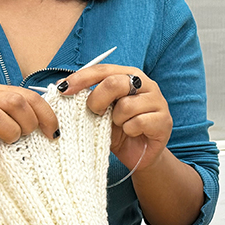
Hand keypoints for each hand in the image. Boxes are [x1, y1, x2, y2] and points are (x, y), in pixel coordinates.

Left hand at [55, 65, 171, 172]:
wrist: (139, 155)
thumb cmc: (118, 130)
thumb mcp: (99, 112)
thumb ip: (87, 96)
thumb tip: (60, 85)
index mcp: (129, 75)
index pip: (103, 69)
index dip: (82, 78)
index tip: (64, 90)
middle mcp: (146, 84)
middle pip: (115, 83)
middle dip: (97, 100)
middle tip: (95, 113)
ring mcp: (158, 101)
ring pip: (126, 106)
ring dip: (116, 121)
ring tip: (120, 126)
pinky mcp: (164, 120)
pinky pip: (138, 122)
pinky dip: (129, 131)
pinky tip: (132, 133)